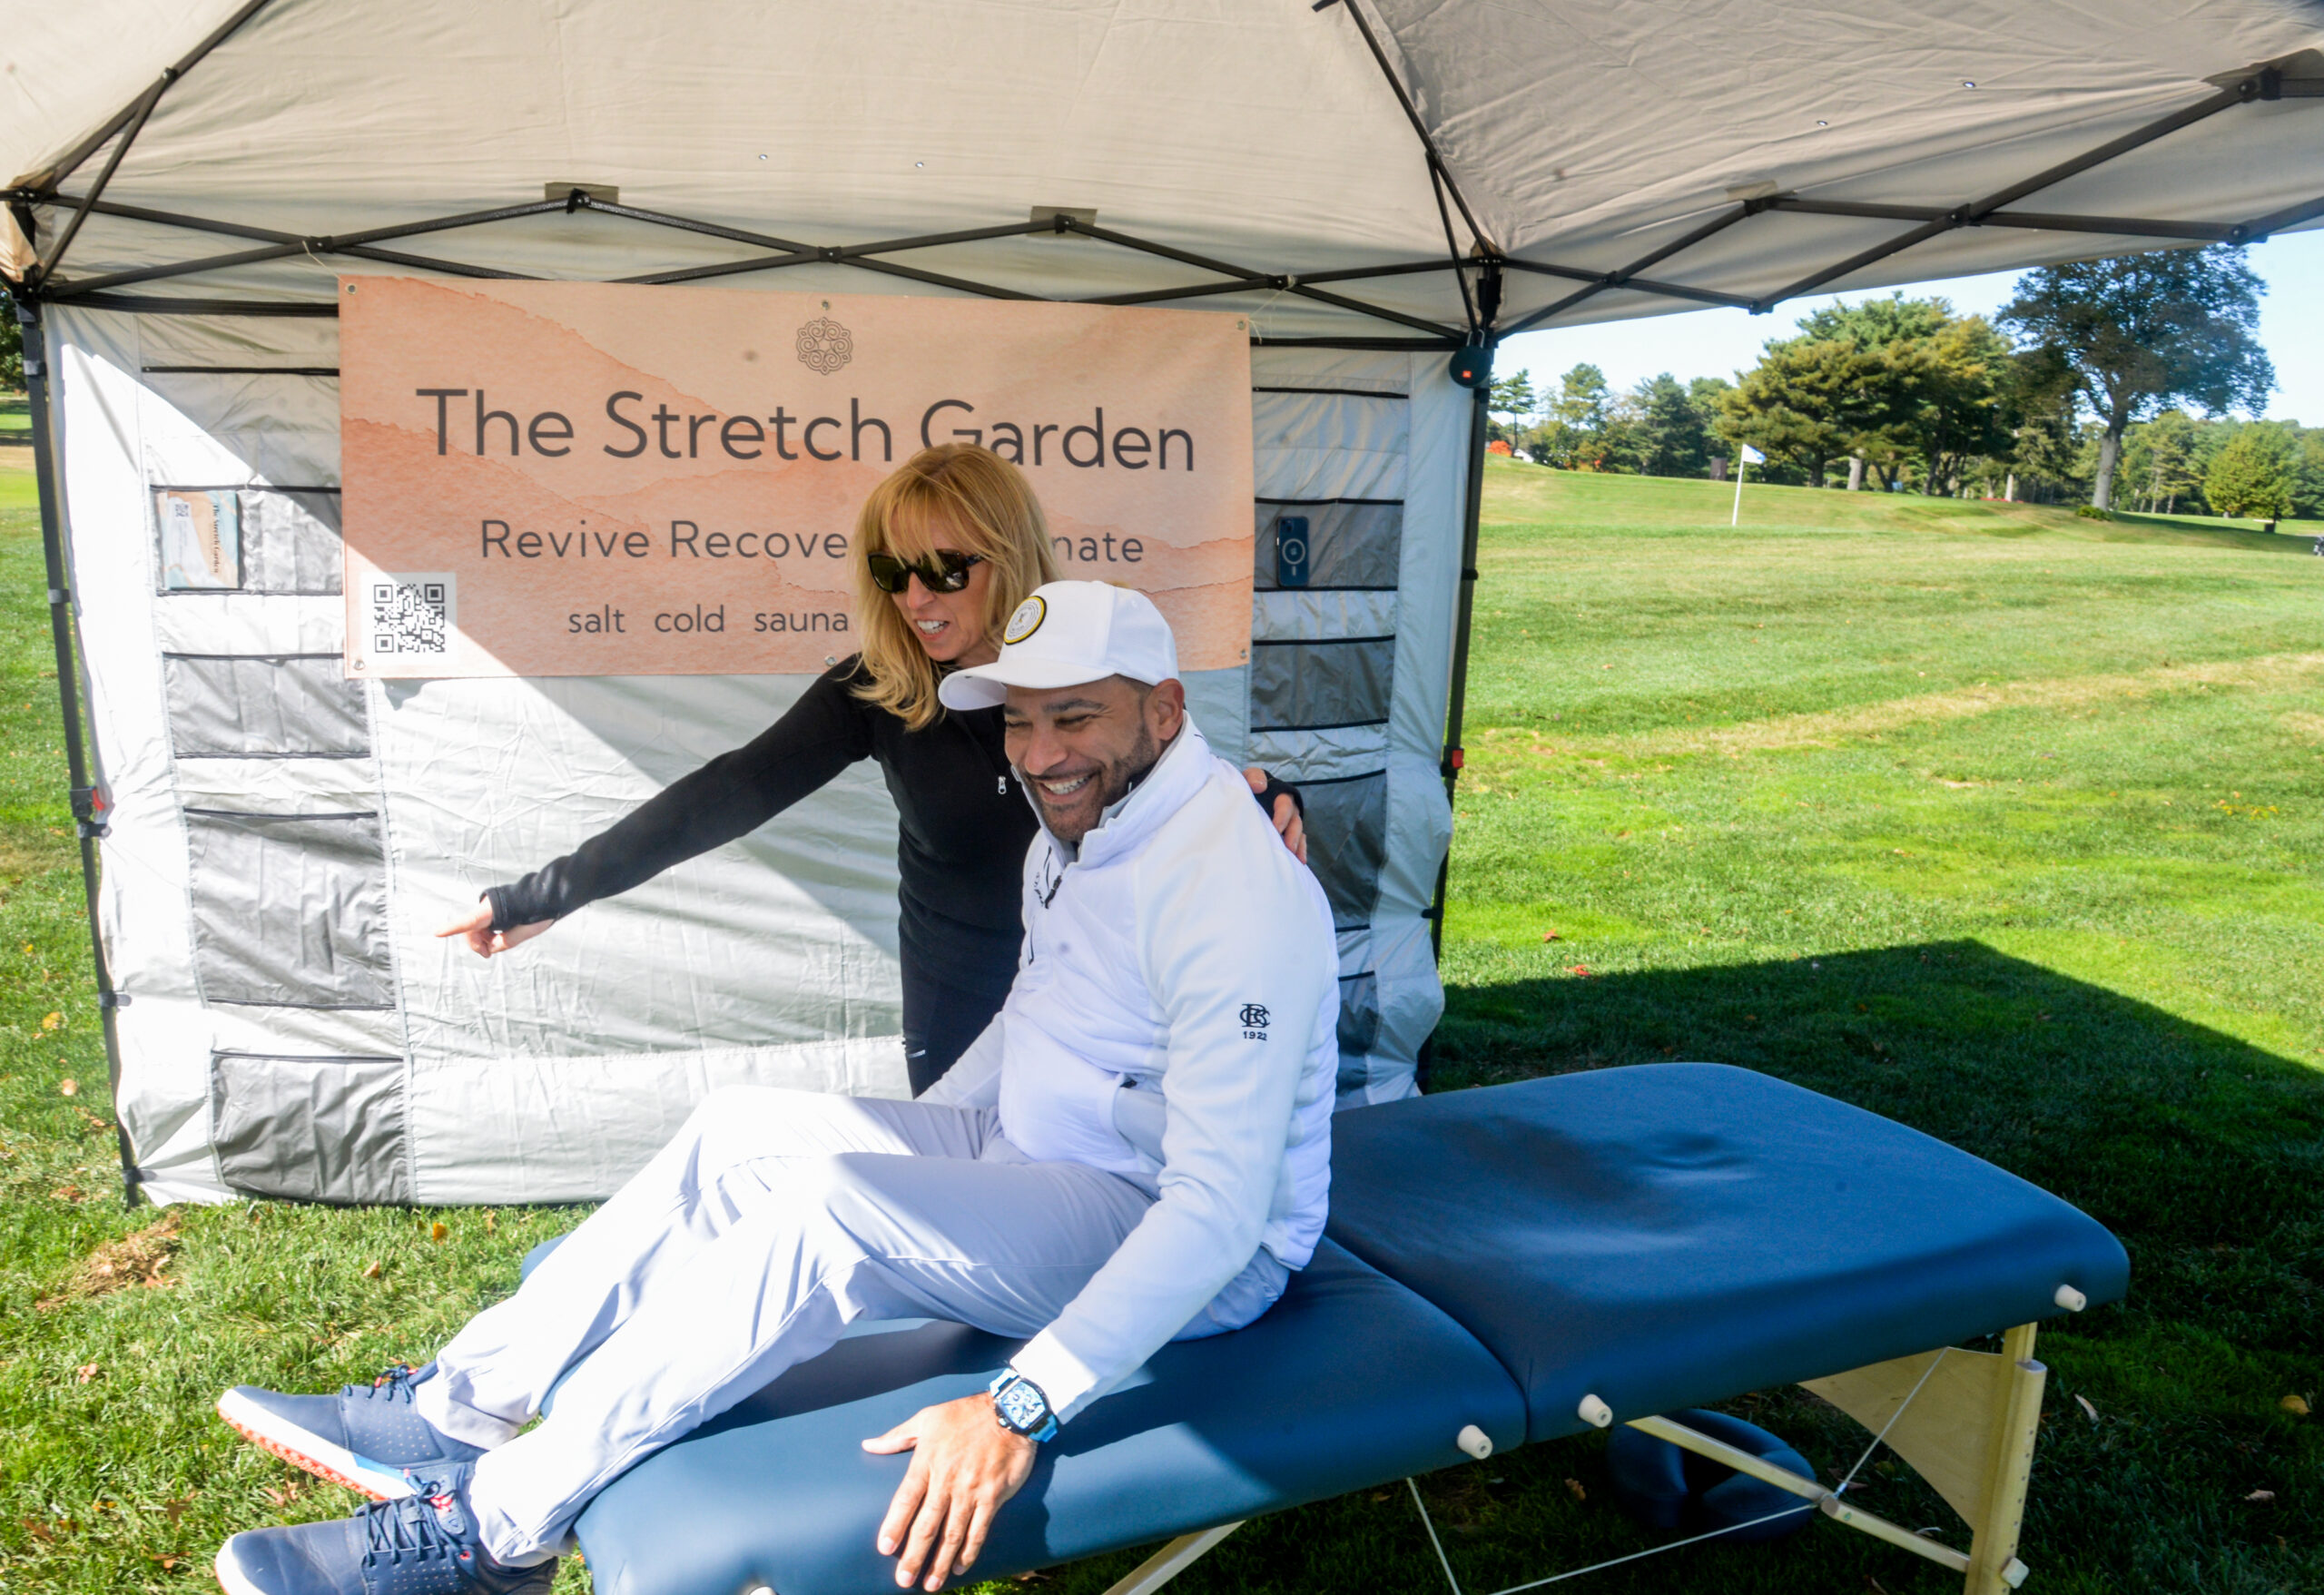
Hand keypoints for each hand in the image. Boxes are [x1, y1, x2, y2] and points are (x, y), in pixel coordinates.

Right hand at [434, 901, 553, 958]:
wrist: (549, 895)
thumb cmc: (539, 911)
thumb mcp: (525, 931)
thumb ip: (505, 942)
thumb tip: (491, 947)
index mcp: (495, 911)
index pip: (470, 922)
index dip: (453, 929)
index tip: (437, 933)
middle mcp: (489, 906)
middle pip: (471, 929)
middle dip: (477, 944)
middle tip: (488, 955)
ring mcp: (490, 906)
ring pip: (478, 927)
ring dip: (485, 939)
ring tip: (501, 942)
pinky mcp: (494, 908)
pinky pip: (485, 924)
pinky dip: (490, 933)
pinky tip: (500, 936)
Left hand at [862, 1394, 1037, 1590]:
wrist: (1011, 1410)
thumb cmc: (966, 1413)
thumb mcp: (928, 1417)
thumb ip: (898, 1436)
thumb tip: (868, 1445)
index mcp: (928, 1461)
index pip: (906, 1500)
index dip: (894, 1526)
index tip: (885, 1548)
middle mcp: (948, 1480)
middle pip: (927, 1525)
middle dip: (914, 1555)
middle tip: (904, 1580)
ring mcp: (971, 1491)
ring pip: (952, 1534)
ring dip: (941, 1562)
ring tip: (930, 1584)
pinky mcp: (993, 1496)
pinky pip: (979, 1530)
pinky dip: (969, 1551)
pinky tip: (961, 1567)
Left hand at [1245, 767, 1306, 863]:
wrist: (1246, 794)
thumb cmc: (1247, 786)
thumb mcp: (1248, 777)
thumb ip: (1253, 777)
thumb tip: (1259, 786)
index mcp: (1280, 794)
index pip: (1284, 805)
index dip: (1282, 817)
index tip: (1276, 829)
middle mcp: (1288, 808)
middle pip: (1294, 821)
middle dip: (1292, 835)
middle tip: (1289, 847)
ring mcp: (1289, 821)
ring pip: (1298, 833)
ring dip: (1297, 845)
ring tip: (1296, 858)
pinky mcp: (1287, 832)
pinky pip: (1298, 841)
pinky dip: (1299, 850)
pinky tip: (1299, 862)